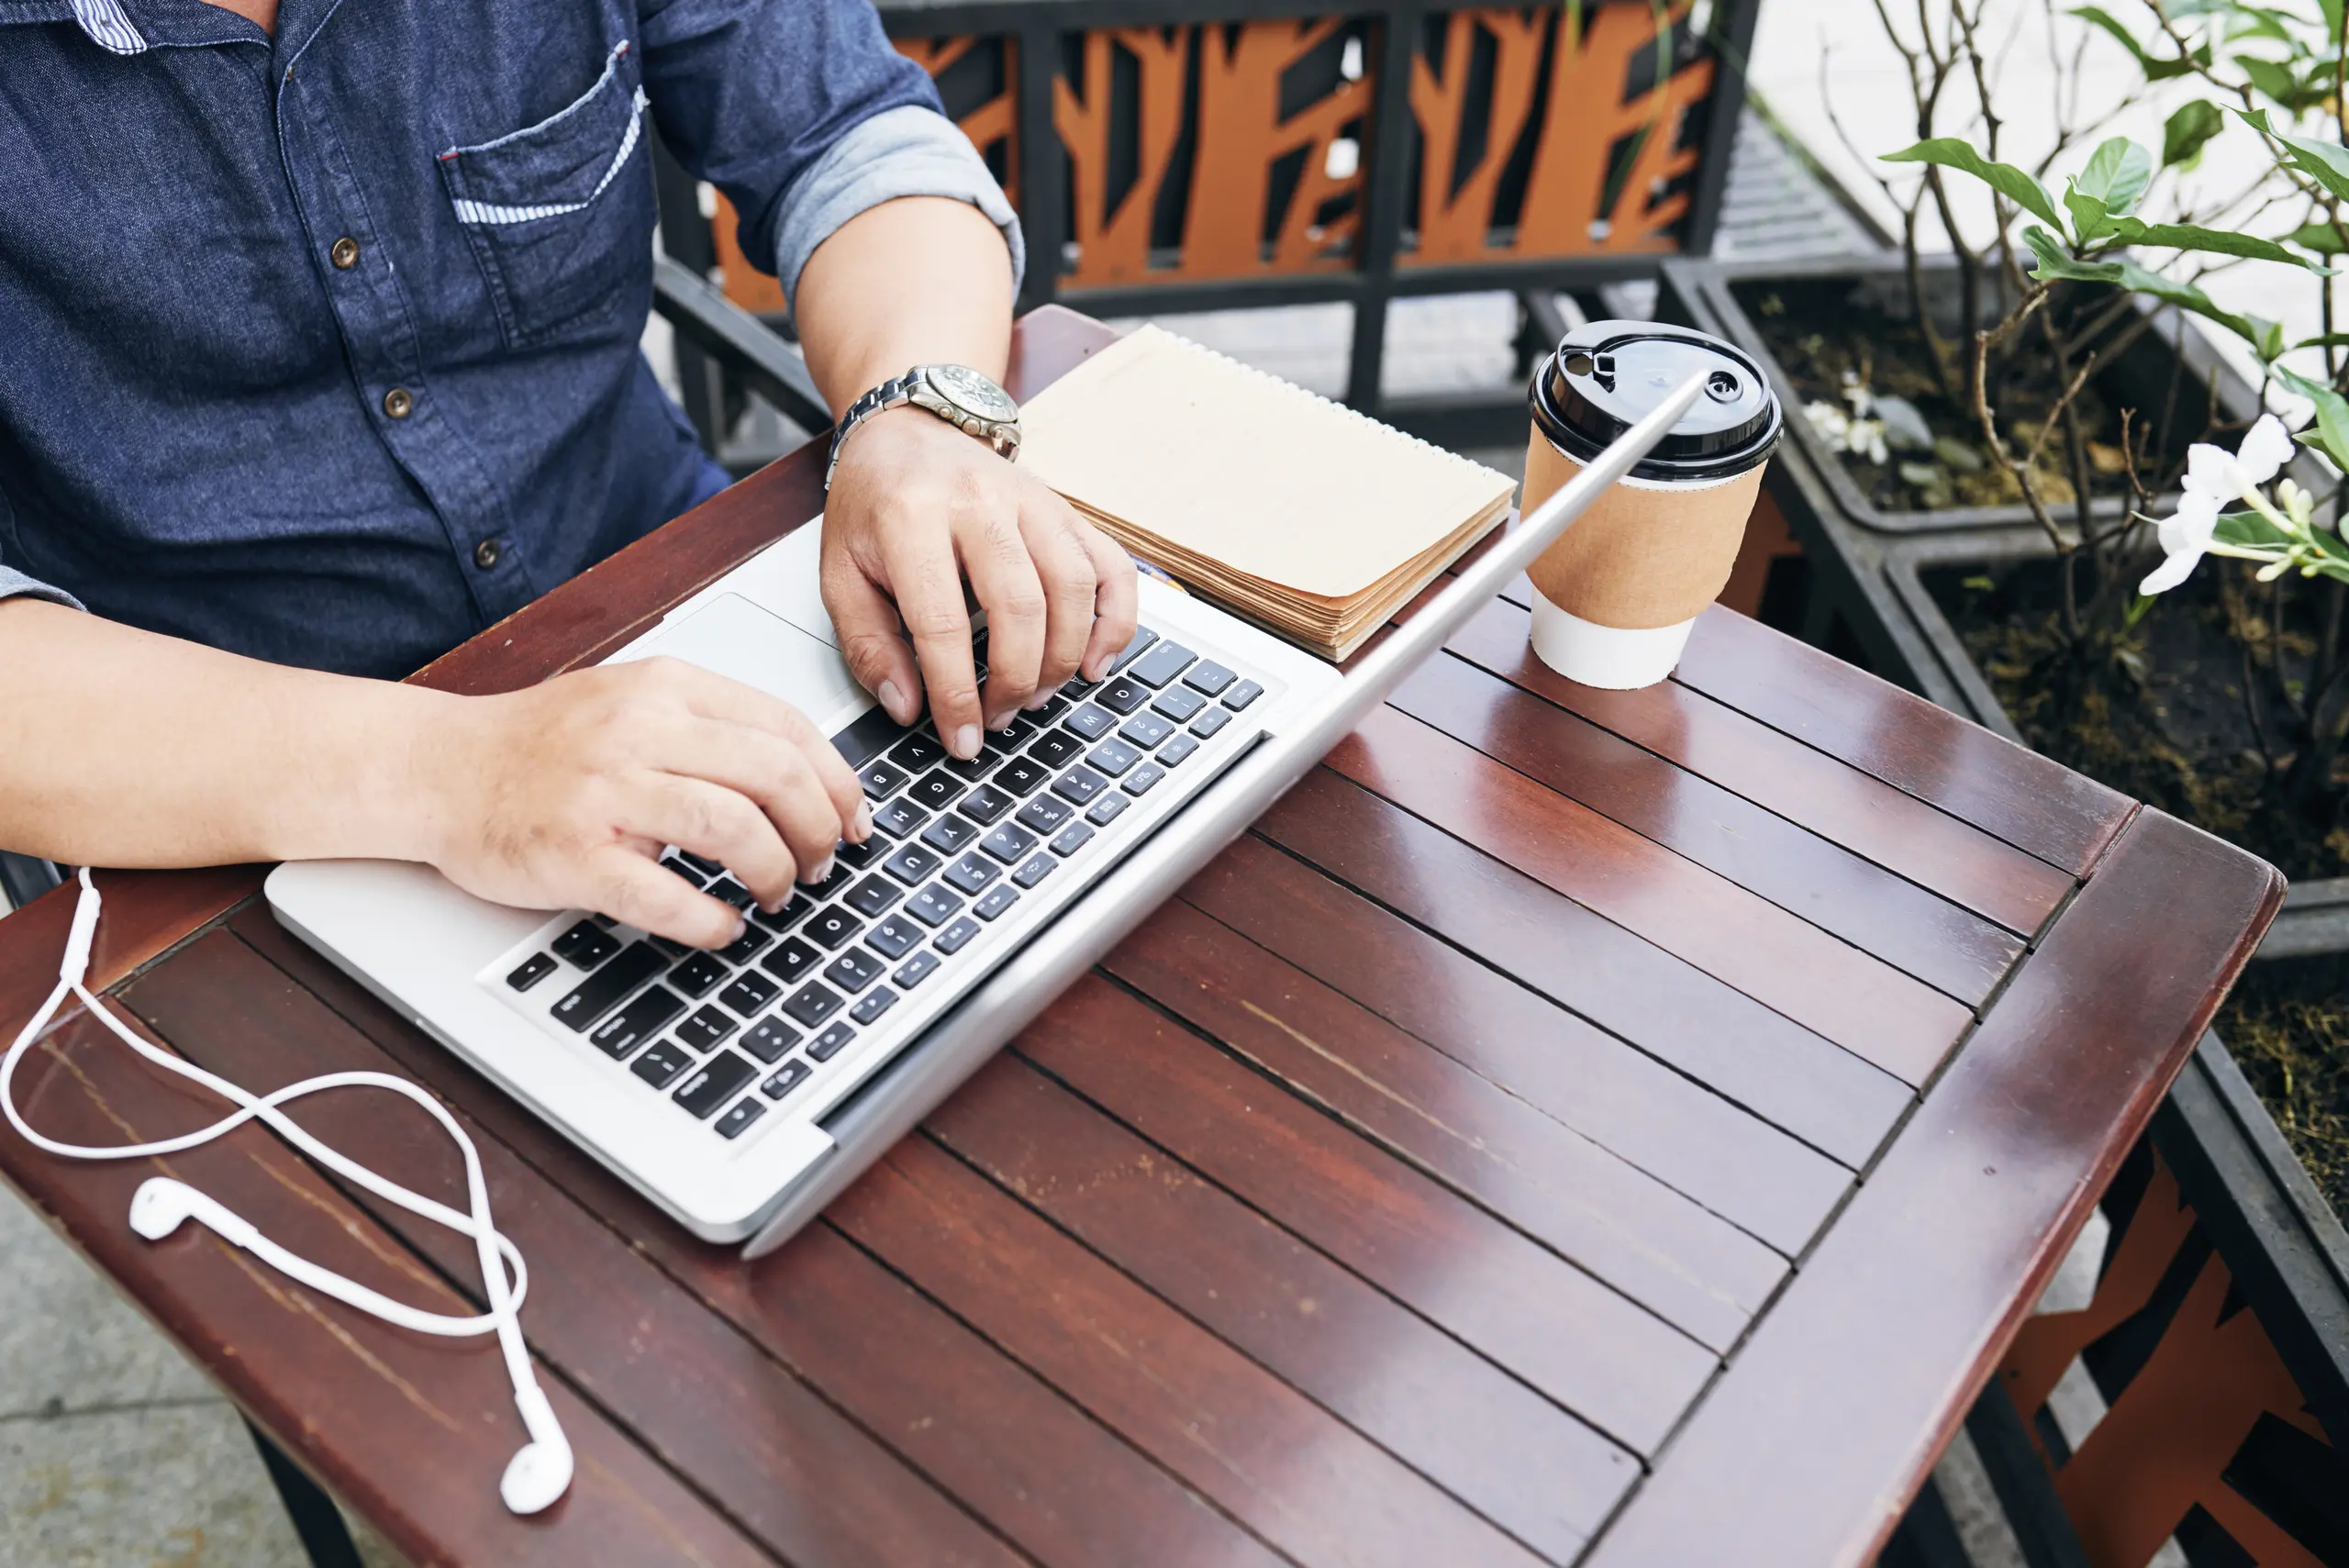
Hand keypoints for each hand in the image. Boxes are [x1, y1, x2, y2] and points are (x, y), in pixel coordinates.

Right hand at [423, 658, 871, 947]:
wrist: (438, 768)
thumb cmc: (540, 744)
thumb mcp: (634, 702)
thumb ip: (711, 727)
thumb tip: (806, 777)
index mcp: (666, 688)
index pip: (785, 727)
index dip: (837, 781)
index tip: (855, 818)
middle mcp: (640, 731)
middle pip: (774, 777)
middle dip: (817, 831)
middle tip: (821, 864)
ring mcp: (605, 792)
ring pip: (733, 829)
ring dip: (775, 873)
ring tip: (778, 894)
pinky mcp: (575, 854)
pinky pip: (667, 895)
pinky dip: (712, 919)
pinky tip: (724, 926)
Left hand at [821, 408, 1137, 757]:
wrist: (908, 432)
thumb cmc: (873, 506)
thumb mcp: (841, 572)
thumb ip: (868, 644)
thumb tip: (908, 707)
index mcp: (912, 517)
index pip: (943, 623)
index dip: (955, 694)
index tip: (961, 738)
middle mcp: (980, 503)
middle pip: (1020, 607)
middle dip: (1014, 681)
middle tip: (998, 718)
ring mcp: (1033, 501)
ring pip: (1074, 588)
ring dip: (1063, 658)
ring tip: (1036, 695)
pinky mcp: (1066, 509)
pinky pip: (1113, 567)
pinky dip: (1115, 621)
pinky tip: (1094, 661)